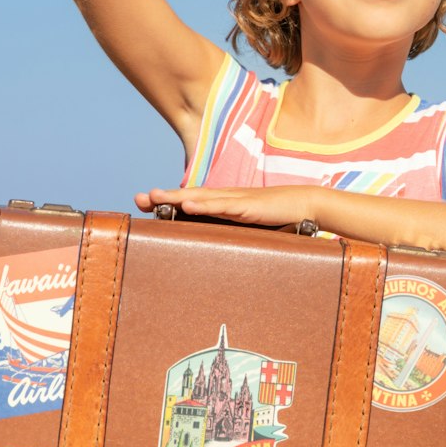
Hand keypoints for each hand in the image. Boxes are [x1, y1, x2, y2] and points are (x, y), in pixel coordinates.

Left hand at [136, 186, 325, 228]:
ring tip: (153, 197)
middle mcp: (227, 198)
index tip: (146, 204)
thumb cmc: (281, 218)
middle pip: (189, 195)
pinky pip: (222, 205)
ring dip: (176, 197)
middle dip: (163, 197)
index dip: (169, 200)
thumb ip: (235, 235)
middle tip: (138, 199)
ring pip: (200, 197)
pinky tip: (187, 205)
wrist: (307, 206)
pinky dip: (203, 204)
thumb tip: (219, 251)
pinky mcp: (248, 206)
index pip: (192, 200)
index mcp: (226, 203)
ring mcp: (237, 200)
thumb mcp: (251, 228)